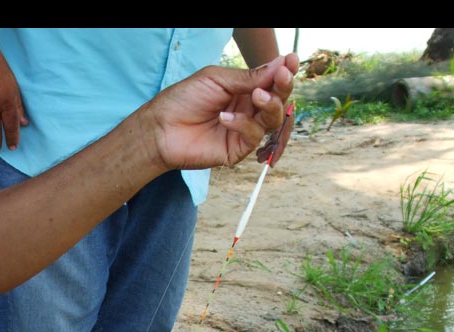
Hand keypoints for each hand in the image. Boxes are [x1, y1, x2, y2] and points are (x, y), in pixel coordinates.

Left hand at [140, 53, 298, 171]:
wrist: (161, 127)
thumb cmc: (184, 99)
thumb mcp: (217, 80)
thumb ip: (248, 76)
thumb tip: (280, 63)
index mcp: (245, 90)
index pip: (272, 82)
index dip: (284, 72)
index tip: (292, 60)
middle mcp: (248, 110)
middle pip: (278, 100)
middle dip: (282, 88)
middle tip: (280, 77)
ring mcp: (244, 130)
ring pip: (272, 119)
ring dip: (269, 105)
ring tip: (255, 96)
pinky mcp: (237, 150)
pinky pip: (253, 136)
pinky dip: (242, 124)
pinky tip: (224, 117)